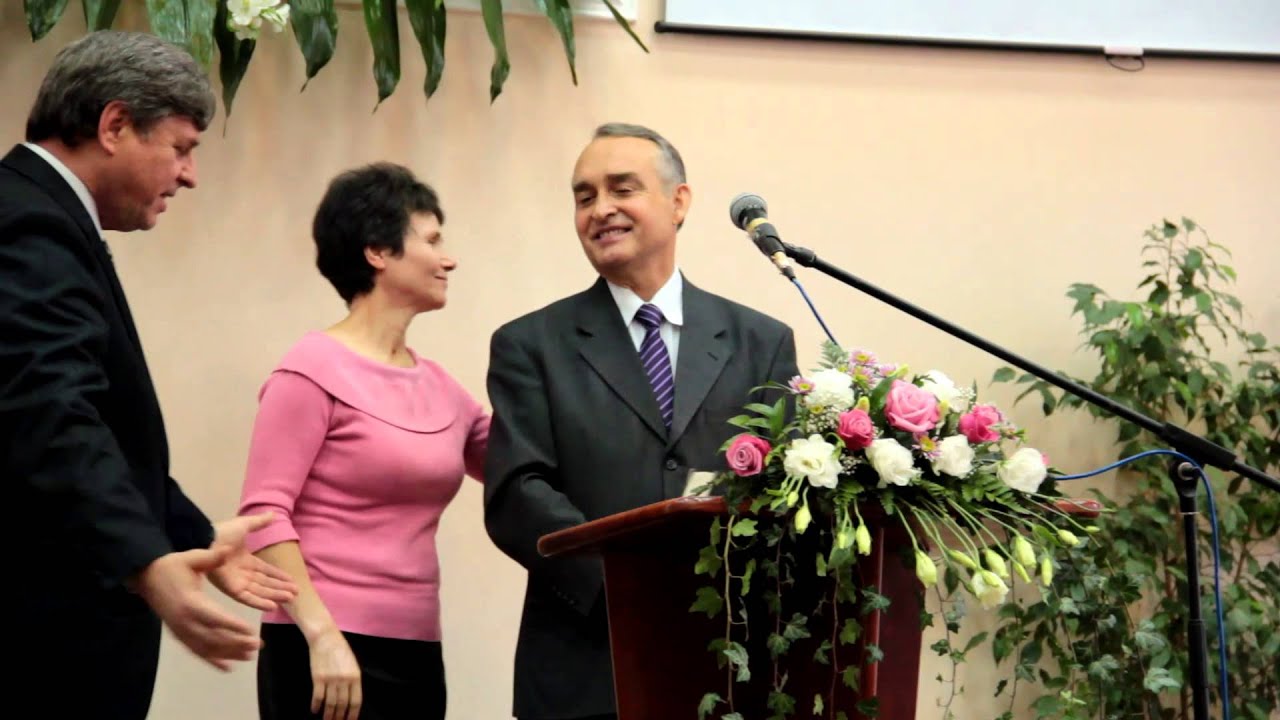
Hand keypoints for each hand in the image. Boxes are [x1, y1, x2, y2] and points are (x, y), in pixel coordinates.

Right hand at [135, 547, 262, 670]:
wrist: (146, 579)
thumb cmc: (170, 567)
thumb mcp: (190, 558)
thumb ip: (210, 558)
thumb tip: (225, 550)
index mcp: (190, 602)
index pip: (214, 617)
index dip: (232, 626)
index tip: (251, 632)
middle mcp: (184, 620)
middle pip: (212, 637)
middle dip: (236, 643)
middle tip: (258, 645)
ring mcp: (180, 630)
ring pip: (206, 647)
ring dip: (228, 653)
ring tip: (251, 655)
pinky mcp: (178, 635)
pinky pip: (196, 651)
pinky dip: (212, 660)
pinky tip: (228, 667)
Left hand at [209, 513, 298, 610]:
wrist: (205, 541)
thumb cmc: (222, 533)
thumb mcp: (244, 525)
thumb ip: (259, 523)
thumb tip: (273, 514)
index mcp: (246, 560)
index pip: (266, 571)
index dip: (279, 576)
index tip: (293, 581)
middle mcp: (243, 574)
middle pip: (266, 583)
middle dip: (281, 588)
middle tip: (296, 593)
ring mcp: (237, 582)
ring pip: (260, 592)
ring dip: (275, 595)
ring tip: (290, 599)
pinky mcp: (231, 589)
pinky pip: (248, 598)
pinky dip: (259, 602)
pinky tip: (273, 605)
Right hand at [309, 628, 361, 719]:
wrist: (325, 638)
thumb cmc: (340, 650)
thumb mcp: (353, 664)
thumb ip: (353, 680)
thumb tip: (351, 699)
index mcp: (355, 677)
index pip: (356, 701)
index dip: (353, 714)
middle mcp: (344, 680)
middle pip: (343, 705)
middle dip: (340, 717)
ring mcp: (330, 679)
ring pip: (330, 704)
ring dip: (328, 715)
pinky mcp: (318, 678)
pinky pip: (317, 697)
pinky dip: (316, 706)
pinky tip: (315, 710)